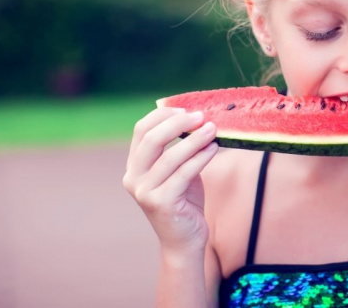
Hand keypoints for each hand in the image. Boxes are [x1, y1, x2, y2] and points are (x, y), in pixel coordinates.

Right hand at [123, 108, 218, 255]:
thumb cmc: (185, 200)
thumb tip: (200, 117)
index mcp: (134, 165)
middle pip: (151, 139)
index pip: (141, 130)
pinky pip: (184, 173)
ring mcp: (145, 192)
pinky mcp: (162, 203)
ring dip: (194, 139)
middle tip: (201, 116)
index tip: (186, 108)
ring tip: (213, 129)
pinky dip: (200, 158)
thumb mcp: (179, 168)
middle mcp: (134, 177)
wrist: (185, 240)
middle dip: (178, 123)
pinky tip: (214, 148)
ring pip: (170, 156)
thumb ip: (181, 147)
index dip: (163, 115)